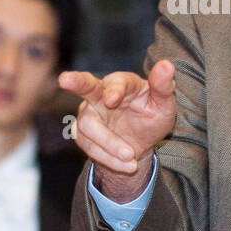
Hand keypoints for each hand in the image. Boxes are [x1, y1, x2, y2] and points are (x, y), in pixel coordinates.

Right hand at [58, 60, 175, 198]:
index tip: (111, 100)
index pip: (116, 83)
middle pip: (86, 86)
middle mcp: (100, 93)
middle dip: (76, 82)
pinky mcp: (82, 132)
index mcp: (122, 83)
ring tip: (131, 157)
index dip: (113, 91)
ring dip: (108, 145)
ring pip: (88, 127)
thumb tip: (166, 65)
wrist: (142, 141)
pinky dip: (108, 158)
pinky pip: (89, 146)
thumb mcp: (164, 104)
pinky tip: (127, 164)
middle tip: (64, 79)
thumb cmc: (153, 115)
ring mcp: (89, 112)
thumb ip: (163, 86)